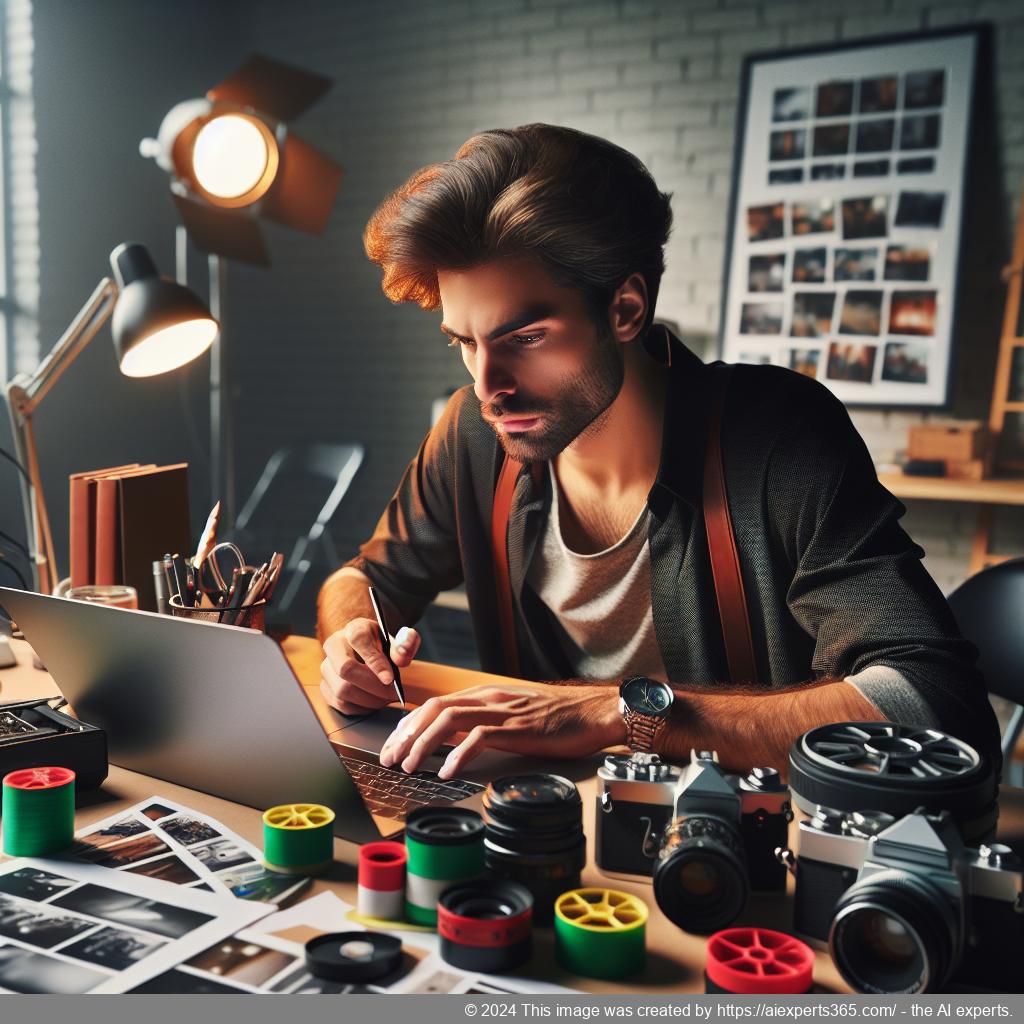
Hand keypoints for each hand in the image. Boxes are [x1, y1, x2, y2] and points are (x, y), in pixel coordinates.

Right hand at [320, 620, 420, 714]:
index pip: (359, 643)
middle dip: (373, 686)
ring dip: (369, 700)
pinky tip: (374, 701)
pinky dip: (361, 708)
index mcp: (354, 629)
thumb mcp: (397, 640)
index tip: (390, 679)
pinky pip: (341, 704)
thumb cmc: (383, 646)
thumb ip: (404, 646)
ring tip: (386, 698)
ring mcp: (326, 667)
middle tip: (392, 693)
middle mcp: (334, 646)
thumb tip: (402, 655)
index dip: (375, 663)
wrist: (368, 650)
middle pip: (345, 669)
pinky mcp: (325, 686)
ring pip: (342, 690)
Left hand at [379, 683, 625, 778]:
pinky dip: (458, 754)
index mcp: (487, 695)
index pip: (435, 704)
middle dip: (406, 734)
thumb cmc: (561, 718)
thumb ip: (488, 722)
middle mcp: (491, 698)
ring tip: (409, 766)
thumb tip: (458, 742)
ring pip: (450, 719)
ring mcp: (505, 711)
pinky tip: (447, 771)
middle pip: (434, 708)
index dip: (409, 724)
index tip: (393, 745)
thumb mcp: (516, 715)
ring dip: (423, 743)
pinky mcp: (520, 728)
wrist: (596, 711)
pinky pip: (480, 737)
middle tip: (389, 759)